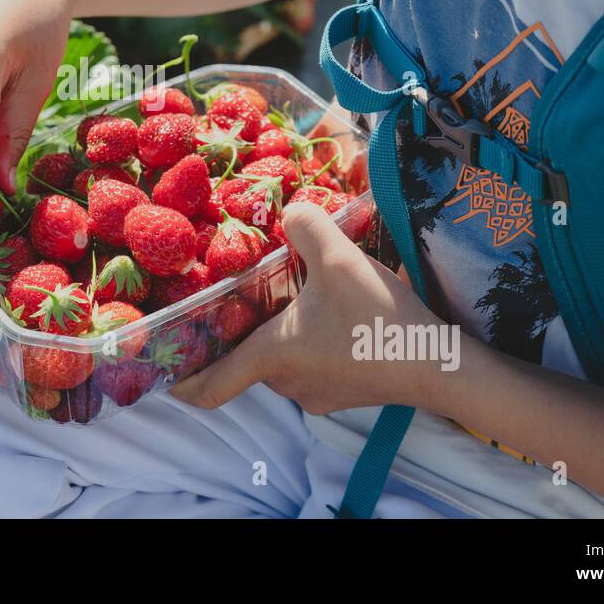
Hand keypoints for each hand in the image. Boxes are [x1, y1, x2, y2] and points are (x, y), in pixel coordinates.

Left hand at [170, 202, 447, 414]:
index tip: (161, 372)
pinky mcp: (344, 391)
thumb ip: (305, 224)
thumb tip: (288, 210)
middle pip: (244, 361)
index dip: (181, 381)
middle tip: (233, 294)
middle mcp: (287, 383)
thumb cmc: (379, 318)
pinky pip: (309, 364)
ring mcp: (318, 393)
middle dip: (237, 330)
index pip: (210, 386)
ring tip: (287, 290)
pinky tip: (328, 308)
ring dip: (277, 330)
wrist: (442, 365)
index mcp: (272, 356)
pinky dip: (307, 339)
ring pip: (279, 360)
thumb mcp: (338, 257)